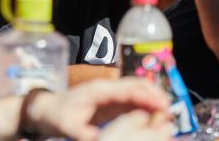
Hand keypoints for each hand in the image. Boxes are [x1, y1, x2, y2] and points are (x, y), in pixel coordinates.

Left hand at [30, 78, 170, 140]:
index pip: (127, 88)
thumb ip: (82, 133)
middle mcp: (107, 88)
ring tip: (167, 115)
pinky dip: (147, 105)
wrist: (49, 109)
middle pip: (136, 84)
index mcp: (98, 90)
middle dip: (155, 94)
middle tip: (170, 110)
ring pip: (138, 90)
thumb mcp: (67, 126)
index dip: (146, 95)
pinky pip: (134, 100)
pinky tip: (156, 116)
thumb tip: (97, 139)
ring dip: (154, 99)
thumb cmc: (58, 115)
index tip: (162, 104)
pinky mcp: (114, 101)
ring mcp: (111, 93)